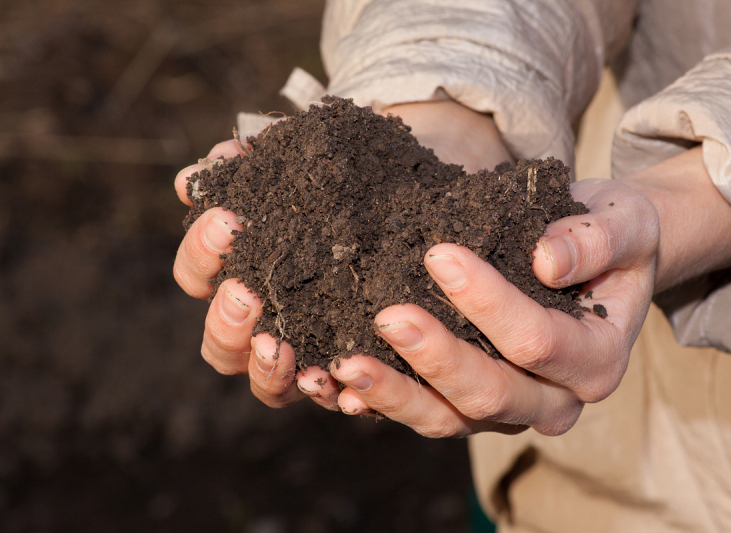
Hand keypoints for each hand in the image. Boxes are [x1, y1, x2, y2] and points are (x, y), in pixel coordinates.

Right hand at [173, 139, 340, 409]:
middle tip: (246, 292)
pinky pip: (330, 398)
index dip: (202, 253)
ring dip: (263, 367)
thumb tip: (211, 167)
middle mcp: (268, 321)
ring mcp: (307, 352)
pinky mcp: (353, 371)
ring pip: (264, 382)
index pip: (197, 275)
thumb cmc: (354, 182)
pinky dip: (325, 393)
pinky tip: (331, 379)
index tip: (228, 221)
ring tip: (275, 345)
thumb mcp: (312, 162)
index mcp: (244, 271)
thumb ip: (260, 165)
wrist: (418, 196)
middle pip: (220, 342)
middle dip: (225, 318)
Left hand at [330, 178, 658, 435]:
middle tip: (388, 316)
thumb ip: (597, 240)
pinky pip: (425, 413)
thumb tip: (547, 260)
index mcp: (596, 360)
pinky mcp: (470, 406)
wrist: (595, 259)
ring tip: (345, 364)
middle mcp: (554, 401)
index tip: (440, 254)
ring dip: (395, 394)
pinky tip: (339, 388)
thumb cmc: (611, 238)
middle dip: (435, 356)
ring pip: (448, 419)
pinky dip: (382, 404)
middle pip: (489, 394)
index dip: (488, 303)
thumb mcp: (624, 223)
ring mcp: (508, 411)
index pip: (537, 341)